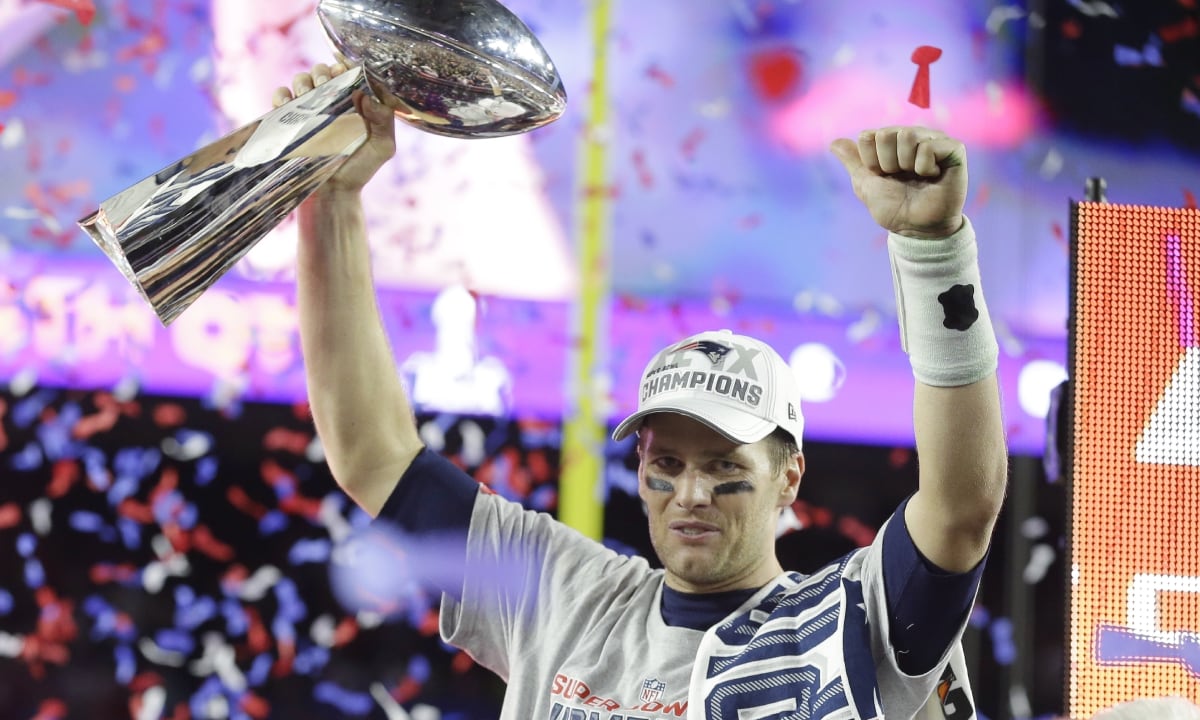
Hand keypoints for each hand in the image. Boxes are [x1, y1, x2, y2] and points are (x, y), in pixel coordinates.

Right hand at [273, 60, 396, 194]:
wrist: (333, 192)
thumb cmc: (361, 168)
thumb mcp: (382, 147)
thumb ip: (383, 121)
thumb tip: (367, 96)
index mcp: (354, 101)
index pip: (348, 72)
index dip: (345, 65)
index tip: (343, 70)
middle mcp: (331, 100)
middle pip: (322, 71)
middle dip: (322, 72)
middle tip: (324, 84)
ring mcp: (309, 109)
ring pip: (301, 79)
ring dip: (303, 81)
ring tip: (308, 96)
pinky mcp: (289, 119)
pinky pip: (280, 97)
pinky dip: (282, 95)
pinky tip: (289, 104)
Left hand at [830, 126, 966, 238]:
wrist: (916, 228)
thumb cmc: (893, 207)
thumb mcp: (865, 184)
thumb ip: (852, 161)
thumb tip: (834, 142)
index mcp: (891, 141)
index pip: (868, 136)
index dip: (870, 162)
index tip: (882, 176)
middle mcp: (912, 135)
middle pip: (886, 134)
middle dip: (887, 163)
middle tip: (901, 177)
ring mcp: (934, 139)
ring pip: (907, 135)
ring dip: (906, 164)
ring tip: (917, 176)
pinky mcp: (953, 149)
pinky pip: (928, 147)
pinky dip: (924, 168)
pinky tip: (932, 176)